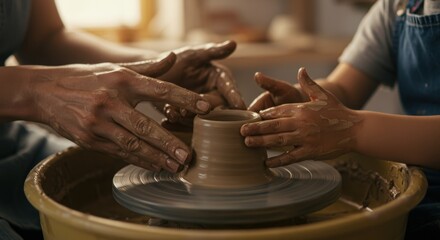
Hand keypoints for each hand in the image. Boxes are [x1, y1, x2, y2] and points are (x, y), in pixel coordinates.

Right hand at [29, 53, 210, 172]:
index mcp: (122, 79)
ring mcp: (98, 122)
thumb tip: (174, 58)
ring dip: (156, 158)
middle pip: (146, 125)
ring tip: (176, 167)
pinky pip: (118, 152)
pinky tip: (154, 166)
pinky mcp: (88, 139)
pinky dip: (138, 160)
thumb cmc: (86, 78)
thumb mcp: (115, 67)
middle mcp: (110, 100)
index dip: (185, 98)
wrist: (43, 92)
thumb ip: (147, 67)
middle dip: (169, 143)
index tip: (206, 108)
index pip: (160, 88)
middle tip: (189, 155)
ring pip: (132, 144)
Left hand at [156, 41, 245, 125]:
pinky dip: (179, 121)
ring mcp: (200, 108)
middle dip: (208, 110)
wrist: (149, 75)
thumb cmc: (173, 61)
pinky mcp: (187, 118)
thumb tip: (233, 43)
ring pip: (204, 118)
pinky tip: (169, 115)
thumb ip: (212, 52)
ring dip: (191, 117)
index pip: (230, 89)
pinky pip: (187, 124)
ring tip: (178, 111)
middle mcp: (214, 95)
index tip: (240, 106)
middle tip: (196, 109)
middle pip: (218, 108)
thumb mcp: (192, 56)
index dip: (235, 97)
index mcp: (220, 79)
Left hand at [240, 68, 361, 167]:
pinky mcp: (311, 151)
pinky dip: (278, 160)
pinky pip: (291, 157)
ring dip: (261, 142)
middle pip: (273, 125)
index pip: (277, 111)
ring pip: (278, 140)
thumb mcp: (324, 95)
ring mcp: (305, 138)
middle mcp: (301, 122)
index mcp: (302, 109)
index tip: (251, 118)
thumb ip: (310, 83)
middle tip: (241, 131)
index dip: (263, 115)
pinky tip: (266, 163)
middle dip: (255, 128)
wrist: (356, 129)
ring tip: (247, 143)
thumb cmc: (338, 111)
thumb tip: (301, 70)